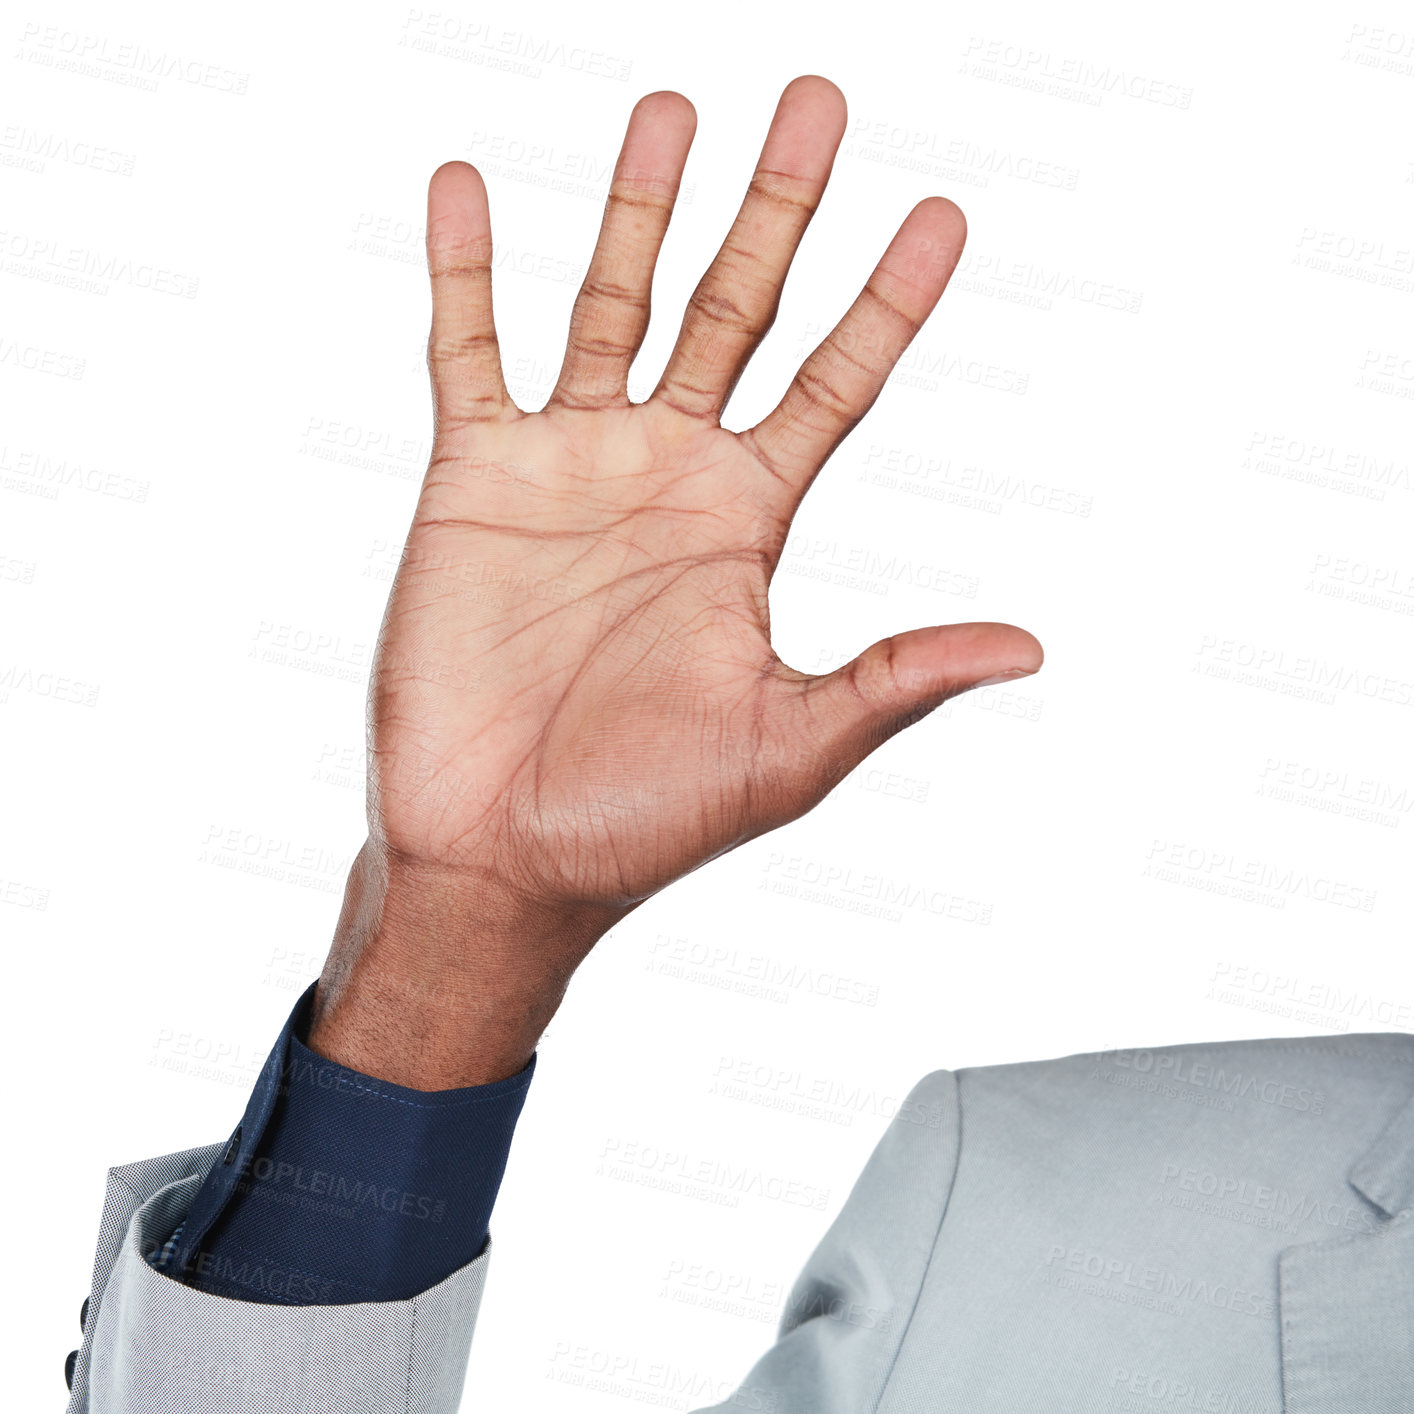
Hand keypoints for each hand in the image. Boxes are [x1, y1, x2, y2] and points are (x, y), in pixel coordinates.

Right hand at [311, 76, 1041, 1084]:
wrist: (503, 853)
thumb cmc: (644, 816)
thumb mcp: (792, 746)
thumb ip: (897, 678)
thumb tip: (1029, 646)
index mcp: (748, 525)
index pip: (834, 386)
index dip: (887, 304)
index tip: (940, 215)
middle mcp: (668, 475)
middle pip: (736, 310)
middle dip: (777, 209)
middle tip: (819, 100)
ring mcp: (571, 465)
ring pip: (612, 304)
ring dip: (640, 208)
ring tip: (673, 109)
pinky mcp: (475, 479)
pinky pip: (468, 353)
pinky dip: (467, 274)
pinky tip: (468, 191)